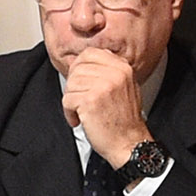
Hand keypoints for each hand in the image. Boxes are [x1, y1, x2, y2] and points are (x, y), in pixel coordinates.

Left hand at [57, 45, 151, 164]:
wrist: (129, 142)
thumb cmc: (123, 119)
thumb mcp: (123, 86)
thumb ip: (107, 71)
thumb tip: (83, 61)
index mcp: (122, 67)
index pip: (89, 53)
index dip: (79, 67)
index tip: (81, 81)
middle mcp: (115, 73)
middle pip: (76, 69)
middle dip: (74, 86)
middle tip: (82, 100)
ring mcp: (103, 86)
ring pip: (70, 84)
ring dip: (72, 101)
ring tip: (84, 111)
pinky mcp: (91, 100)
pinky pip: (67, 100)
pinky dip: (69, 112)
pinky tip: (81, 119)